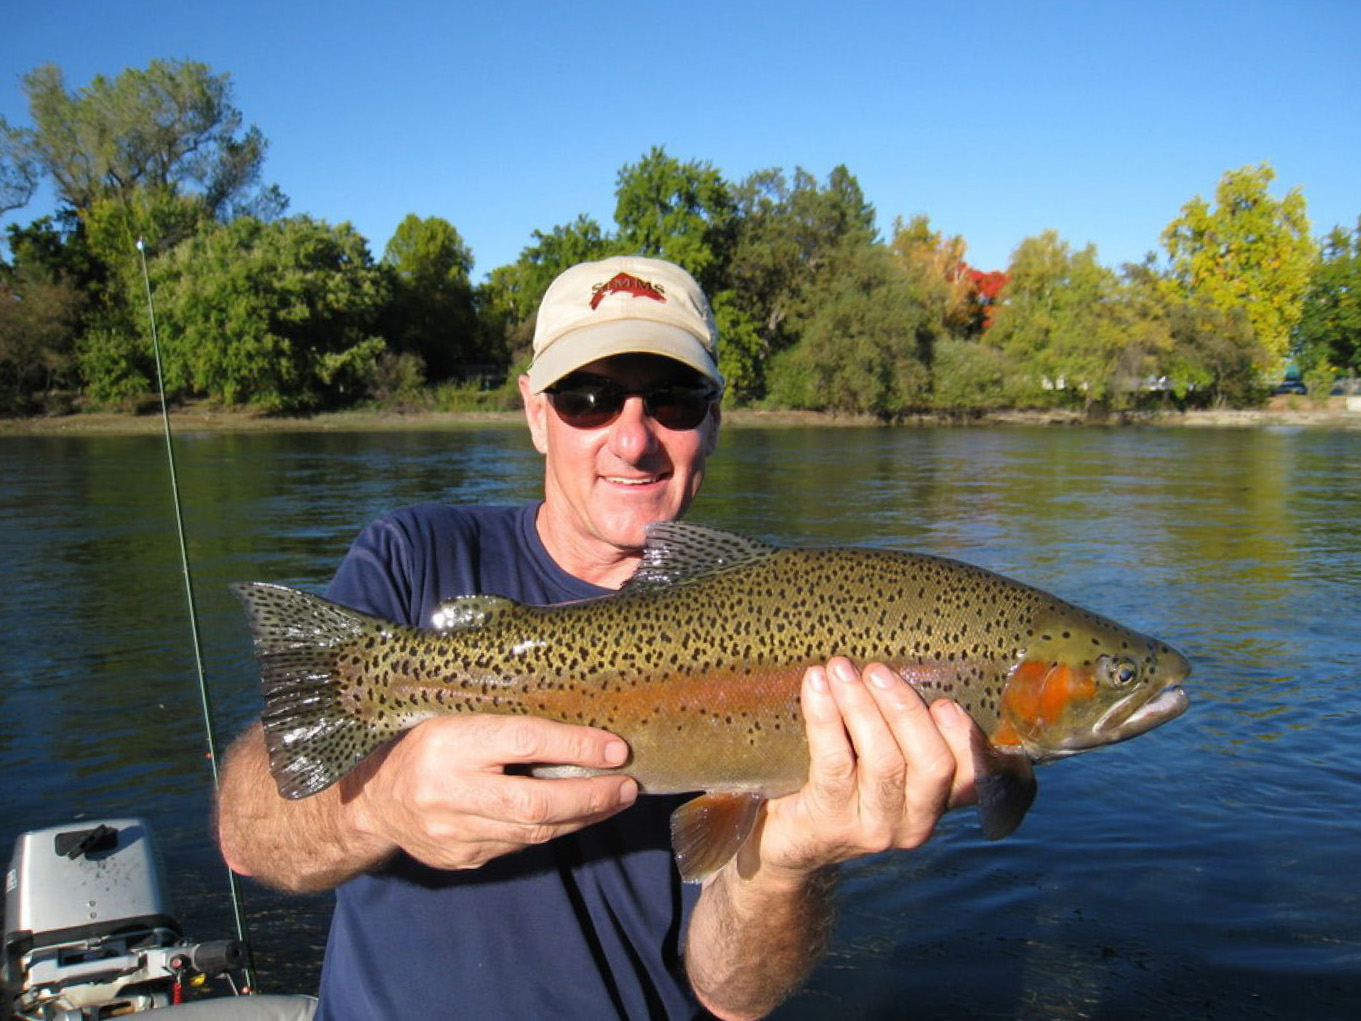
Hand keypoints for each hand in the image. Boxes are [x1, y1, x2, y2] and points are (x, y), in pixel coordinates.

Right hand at [337, 714, 637, 870]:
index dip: (574, 745)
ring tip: (615, 800)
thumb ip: (502, 721)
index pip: (522, 742)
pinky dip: (552, 830)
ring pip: (533, 832)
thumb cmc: (424, 746)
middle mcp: (449, 791)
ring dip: (581, 817)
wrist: (374, 803)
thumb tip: (574, 715)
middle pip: (534, 803)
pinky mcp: (462, 859)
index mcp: (448, 742)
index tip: (615, 748)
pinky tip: (575, 815)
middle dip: (590, 797)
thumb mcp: (453, 717)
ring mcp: (455, 833)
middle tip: (627, 787)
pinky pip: (518, 846)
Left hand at [743, 658, 980, 882]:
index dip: (963, 737)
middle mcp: (915, 822)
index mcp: (937, 802)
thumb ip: (901, 728)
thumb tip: (897, 664)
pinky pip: (834, 762)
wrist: (789, 841)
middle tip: (877, 671)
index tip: (944, 700)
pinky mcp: (832, 822)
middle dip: (905, 709)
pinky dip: (825, 717)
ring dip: (862, 707)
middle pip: (930, 763)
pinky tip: (816, 685)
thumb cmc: (840, 783)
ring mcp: (875, 828)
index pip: (970, 774)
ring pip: (884, 762)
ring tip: (841, 670)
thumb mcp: (882, 762)